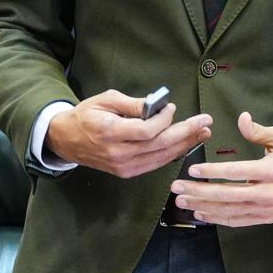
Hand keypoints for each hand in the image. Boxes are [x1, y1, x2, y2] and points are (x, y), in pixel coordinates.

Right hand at [46, 89, 211, 178]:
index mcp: (110, 133)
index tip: (172, 107)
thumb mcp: (105, 100)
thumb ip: (132, 104)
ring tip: (202, 133)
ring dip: (185, 145)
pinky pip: (155, 163)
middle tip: (205, 122)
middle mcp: (118, 154)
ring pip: (161, 157)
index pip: (147, 130)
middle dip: (186, 132)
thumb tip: (157, 105)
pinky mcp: (127, 172)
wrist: (67, 140)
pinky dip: (172, 154)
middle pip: (160, 145)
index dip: (164, 120)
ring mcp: (124, 167)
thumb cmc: (86, 115)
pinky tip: (184, 144)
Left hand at [169, 111, 272, 225]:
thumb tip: (241, 118)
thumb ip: (259, 131)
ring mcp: (267, 209)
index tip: (191, 170)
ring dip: (204, 208)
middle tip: (177, 189)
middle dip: (199, 192)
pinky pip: (239, 221)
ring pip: (230, 211)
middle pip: (227, 195)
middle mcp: (268, 193)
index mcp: (271, 170)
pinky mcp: (267, 218)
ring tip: (183, 203)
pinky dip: (219, 219)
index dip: (212, 171)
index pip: (235, 172)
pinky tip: (203, 215)